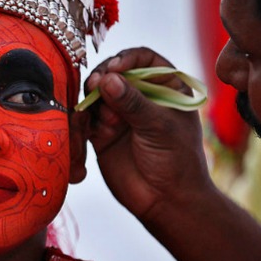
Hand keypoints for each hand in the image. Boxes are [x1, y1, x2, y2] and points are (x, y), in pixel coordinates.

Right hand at [81, 47, 213, 222]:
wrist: (166, 201)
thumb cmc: (177, 161)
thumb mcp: (159, 127)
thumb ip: (133, 102)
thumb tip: (107, 79)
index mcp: (165, 87)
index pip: (144, 59)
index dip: (127, 59)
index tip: (115, 68)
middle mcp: (140, 96)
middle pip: (113, 73)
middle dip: (103, 78)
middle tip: (95, 86)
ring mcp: (120, 114)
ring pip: (96, 94)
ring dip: (93, 101)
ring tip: (101, 118)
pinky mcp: (102, 133)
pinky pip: (85, 118)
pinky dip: (83, 120)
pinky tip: (90, 130)